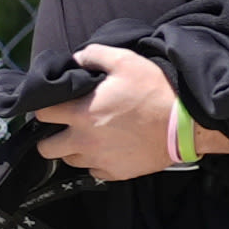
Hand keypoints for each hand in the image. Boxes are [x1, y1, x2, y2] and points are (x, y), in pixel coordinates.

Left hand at [33, 40, 183, 181]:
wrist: (187, 125)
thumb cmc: (156, 91)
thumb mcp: (126, 61)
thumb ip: (94, 56)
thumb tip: (76, 59)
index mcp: (81, 113)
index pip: (41, 115)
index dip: (44, 109)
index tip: (53, 107)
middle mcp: (84, 140)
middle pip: (46, 148)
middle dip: (51, 137)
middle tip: (65, 128)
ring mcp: (99, 160)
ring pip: (69, 161)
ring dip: (74, 150)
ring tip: (89, 138)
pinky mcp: (116, 173)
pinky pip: (94, 172)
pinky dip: (96, 163)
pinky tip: (108, 150)